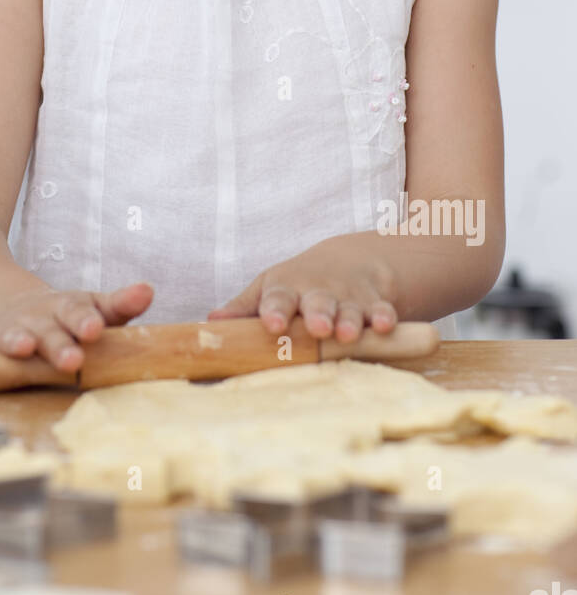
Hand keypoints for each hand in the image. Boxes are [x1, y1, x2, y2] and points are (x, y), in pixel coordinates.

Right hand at [0, 281, 153, 371]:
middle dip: (59, 343)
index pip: (81, 311)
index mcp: (66, 308)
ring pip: (11, 337)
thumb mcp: (92, 306)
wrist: (9, 301)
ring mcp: (9, 329)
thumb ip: (121, 304)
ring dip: (14, 342)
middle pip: (50, 329)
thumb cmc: (63, 313)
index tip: (96, 329)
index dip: (87, 319)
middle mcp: (37, 318)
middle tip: (73, 358)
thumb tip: (149, 290)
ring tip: (18, 347)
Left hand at [206, 256, 397, 343]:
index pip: (277, 298)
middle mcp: (317, 292)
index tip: (271, 324)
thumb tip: (210, 324)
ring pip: (350, 309)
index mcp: (285, 289)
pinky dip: (385, 317)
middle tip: (317, 327)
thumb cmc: (298, 284)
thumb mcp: (268, 289)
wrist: (350, 260)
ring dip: (350, 320)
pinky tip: (385, 326)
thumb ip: (243, 308)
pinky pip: (381, 310)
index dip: (274, 311)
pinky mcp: (376, 302)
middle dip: (317, 314)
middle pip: (317, 303)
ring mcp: (348, 297)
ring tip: (347, 333)